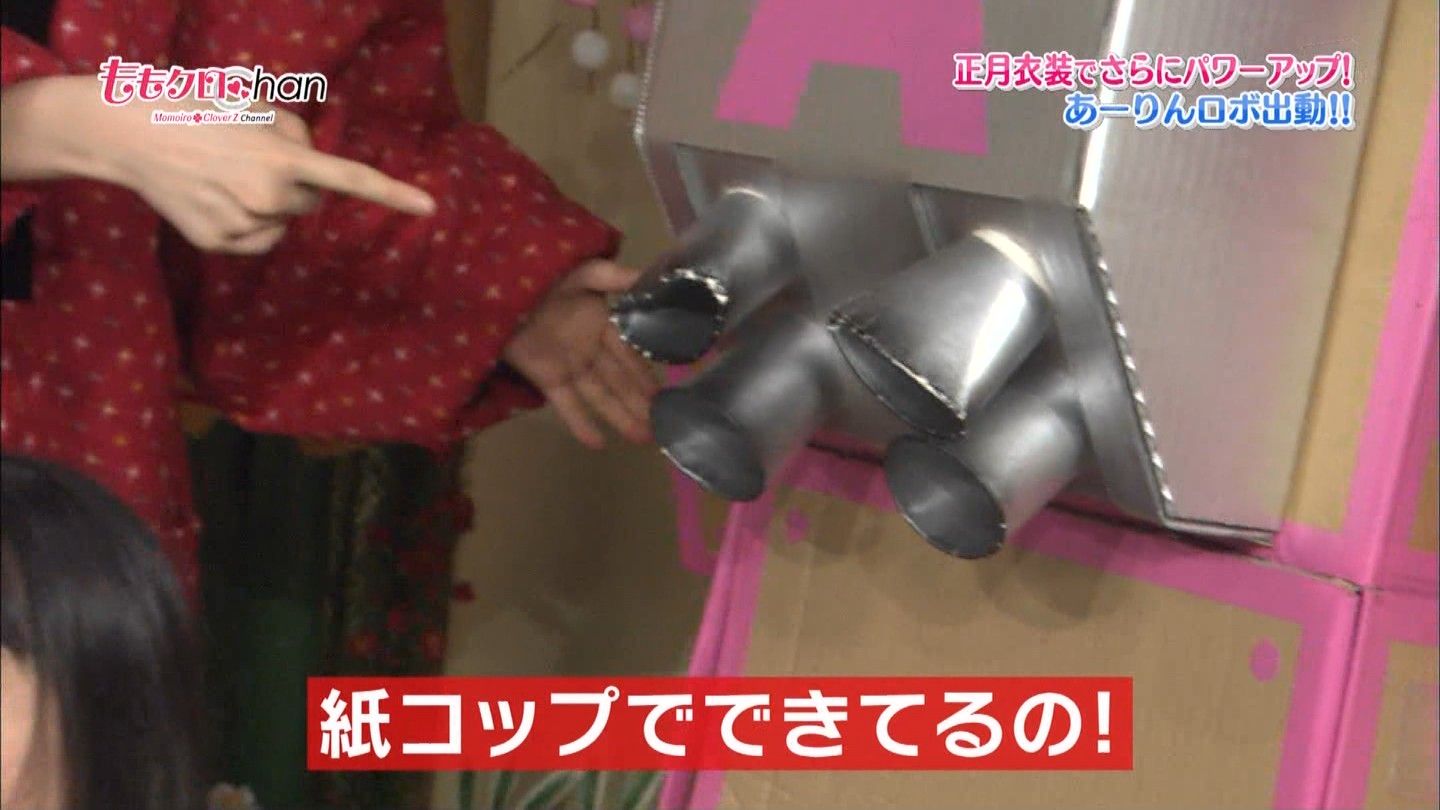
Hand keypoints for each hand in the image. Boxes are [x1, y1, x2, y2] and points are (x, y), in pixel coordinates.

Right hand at [0, 76, 434, 254]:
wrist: (126, 132)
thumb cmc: (194, 106)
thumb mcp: (253, 101)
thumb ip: (294, 130)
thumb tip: (308, 163)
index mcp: (282, 157)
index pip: (349, 178)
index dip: (393, 193)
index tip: (430, 207)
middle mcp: (268, 197)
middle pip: (310, 202)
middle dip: (294, 182)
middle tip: (250, 156)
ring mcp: (243, 224)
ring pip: (284, 223)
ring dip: (269, 202)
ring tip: (225, 173)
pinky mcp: (220, 243)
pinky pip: (257, 240)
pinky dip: (246, 223)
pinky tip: (215, 197)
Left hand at [502, 260, 659, 448]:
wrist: (501, 288)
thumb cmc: (545, 275)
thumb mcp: (584, 270)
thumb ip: (616, 277)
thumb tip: (652, 280)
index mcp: (601, 323)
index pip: (630, 353)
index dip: (646, 373)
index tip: (666, 392)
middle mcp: (589, 349)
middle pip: (619, 381)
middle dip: (640, 403)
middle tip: (662, 425)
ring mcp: (568, 366)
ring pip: (600, 396)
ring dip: (620, 417)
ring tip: (643, 438)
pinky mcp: (547, 378)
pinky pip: (567, 404)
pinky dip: (580, 424)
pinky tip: (598, 444)